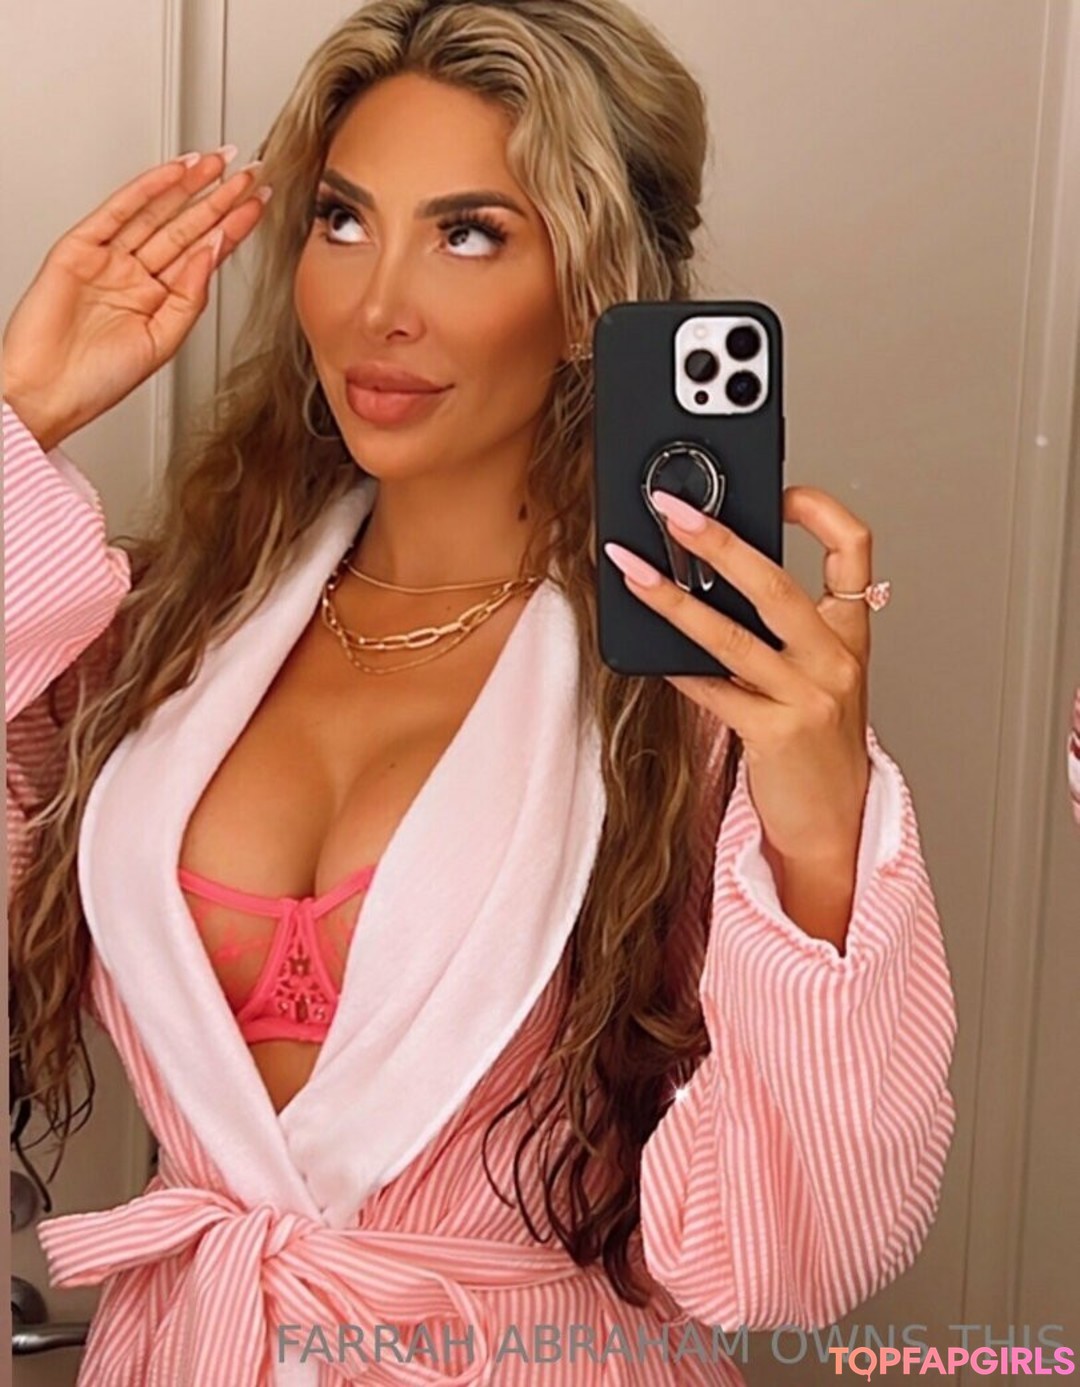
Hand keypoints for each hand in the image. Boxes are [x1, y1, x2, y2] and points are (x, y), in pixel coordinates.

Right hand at [2, 148, 270, 451]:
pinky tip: (175, 173)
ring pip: (156, 214)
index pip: (203, 255)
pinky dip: (146, 189)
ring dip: (188, 186)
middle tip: (250, 173)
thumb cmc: (97, 381)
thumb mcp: (162, 341)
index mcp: (159, 301)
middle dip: (218, 199)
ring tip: (219, 163)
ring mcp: (109, 260)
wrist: (47, 392)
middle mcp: (137, 276)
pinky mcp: (79, 249)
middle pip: (185, 228)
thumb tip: (212, 253)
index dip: (232, 228)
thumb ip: (189, 296)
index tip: (259, 205)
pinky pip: (118, 212)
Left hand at [603, 486, 873, 869]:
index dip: (820, 510)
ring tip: (633, 570)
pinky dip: (677, 667)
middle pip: (776, 583)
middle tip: (673, 511)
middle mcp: (835, 661)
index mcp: (849, 636)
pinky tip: (647, 649)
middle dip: (720, 541)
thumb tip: (709, 575)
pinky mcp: (776, 734)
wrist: (831, 822)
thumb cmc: (815, 745)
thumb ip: (779, 630)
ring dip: (674, 599)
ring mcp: (808, 698)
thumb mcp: (814, 676)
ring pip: (732, 635)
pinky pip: (713, 690)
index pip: (855, 551)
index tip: (779, 489)